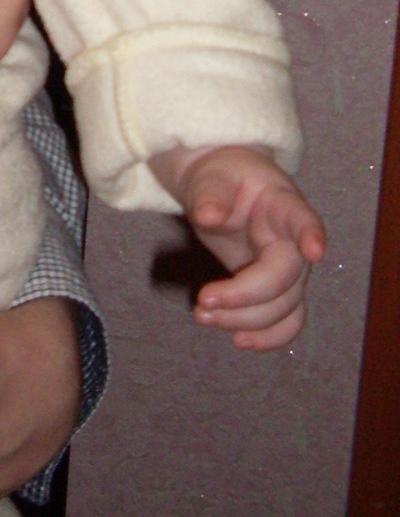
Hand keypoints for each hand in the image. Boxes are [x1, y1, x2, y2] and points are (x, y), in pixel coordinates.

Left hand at [150, 143, 324, 350]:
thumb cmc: (222, 178)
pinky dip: (267, 337)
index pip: (303, 219)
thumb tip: (209, 216)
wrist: (222, 188)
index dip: (310, 234)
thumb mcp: (211, 177)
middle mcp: (294, 242)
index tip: (314, 250)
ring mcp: (290, 270)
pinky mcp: (278, 290)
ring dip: (246, 321)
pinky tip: (239, 340)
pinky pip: (286, 322)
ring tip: (202, 316)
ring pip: (285, 308)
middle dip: (245, 297)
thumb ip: (211, 194)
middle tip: (202, 301)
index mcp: (282, 205)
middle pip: (285, 278)